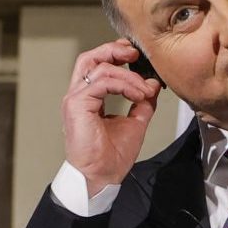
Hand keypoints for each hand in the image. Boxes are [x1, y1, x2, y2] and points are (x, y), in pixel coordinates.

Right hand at [63, 40, 161, 194]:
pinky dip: (123, 84)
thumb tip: (152, 84)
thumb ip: (142, 103)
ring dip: (127, 75)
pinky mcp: (77, 105)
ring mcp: (75, 99)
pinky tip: (137, 95)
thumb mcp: (135, 124)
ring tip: (143, 89)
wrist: (101, 177)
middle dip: (114, 50)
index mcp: (88, 99)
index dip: (115, 55)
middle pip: (90, 58)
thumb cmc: (110, 157)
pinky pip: (102, 82)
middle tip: (135, 53)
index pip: (97, 66)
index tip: (136, 57)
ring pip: (99, 67)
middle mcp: (78, 96)